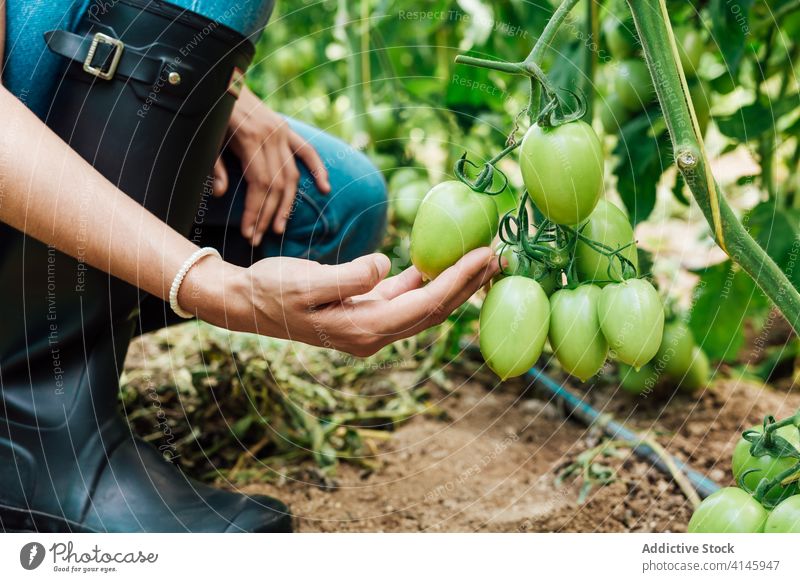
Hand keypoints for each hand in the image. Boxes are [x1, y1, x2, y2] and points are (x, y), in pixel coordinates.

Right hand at [180, 248, 499, 356]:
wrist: (247, 304)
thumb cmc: (271, 290)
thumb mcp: (305, 282)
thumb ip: (348, 277)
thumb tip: (387, 265)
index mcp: (364, 328)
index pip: (425, 305)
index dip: (459, 281)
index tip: (486, 254)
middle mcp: (374, 333)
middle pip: (434, 310)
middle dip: (470, 284)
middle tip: (501, 255)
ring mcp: (371, 325)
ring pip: (425, 306)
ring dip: (456, 284)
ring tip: (484, 258)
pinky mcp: (366, 311)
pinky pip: (407, 298)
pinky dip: (430, 281)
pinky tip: (445, 263)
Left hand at [214, 87, 330, 244]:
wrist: (219, 80)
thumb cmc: (210, 113)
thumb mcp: (207, 139)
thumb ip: (214, 166)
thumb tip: (221, 193)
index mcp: (250, 140)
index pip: (259, 186)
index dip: (254, 212)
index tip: (249, 233)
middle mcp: (271, 137)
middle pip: (276, 186)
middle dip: (267, 215)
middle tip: (258, 238)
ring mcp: (281, 132)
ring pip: (291, 175)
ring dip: (286, 204)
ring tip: (279, 227)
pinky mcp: (285, 128)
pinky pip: (307, 151)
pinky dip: (318, 169)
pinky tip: (325, 188)